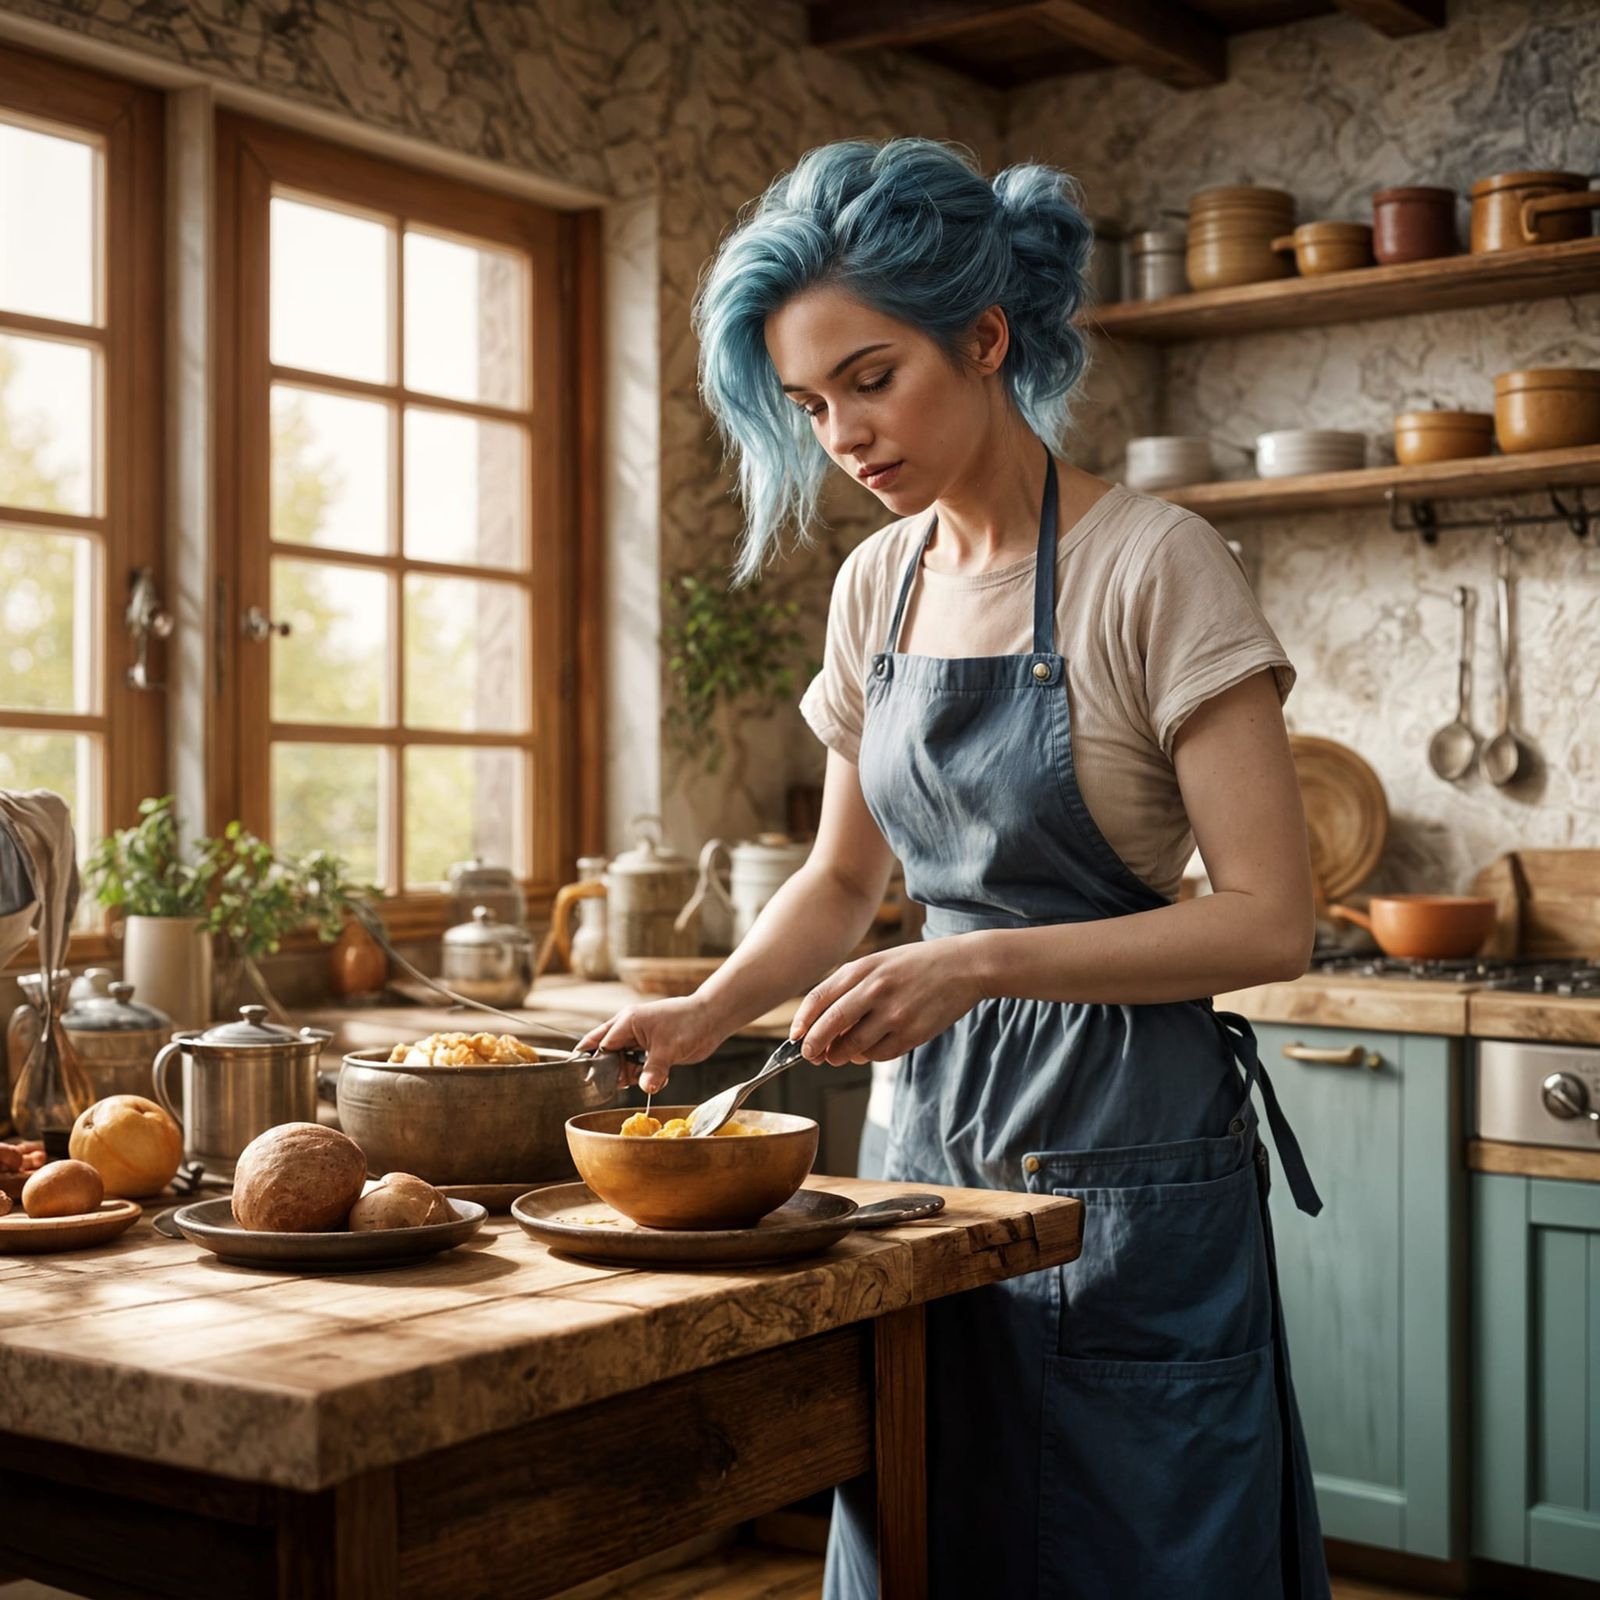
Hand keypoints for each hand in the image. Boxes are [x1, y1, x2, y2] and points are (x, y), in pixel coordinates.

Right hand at [576, 997, 723, 1094]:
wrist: (712, 1019)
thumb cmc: (689, 1023)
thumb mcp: (669, 1049)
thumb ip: (654, 1070)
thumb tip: (646, 1089)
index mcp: (628, 1021)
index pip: (602, 1044)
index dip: (597, 1063)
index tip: (595, 1082)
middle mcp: (630, 1029)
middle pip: (608, 1052)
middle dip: (611, 1070)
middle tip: (618, 1085)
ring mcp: (641, 1039)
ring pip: (623, 1061)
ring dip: (629, 1075)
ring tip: (638, 1081)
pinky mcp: (652, 1049)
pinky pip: (639, 1066)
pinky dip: (644, 1076)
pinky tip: (657, 1079)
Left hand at [789, 940, 982, 1065]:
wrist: (965, 966)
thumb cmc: (917, 965)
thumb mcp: (880, 963)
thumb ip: (850, 988)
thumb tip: (822, 1026)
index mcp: (863, 968)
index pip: (818, 998)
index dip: (802, 1022)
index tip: (795, 1037)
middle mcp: (875, 990)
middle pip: (830, 1026)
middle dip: (814, 1046)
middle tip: (810, 1056)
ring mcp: (895, 1013)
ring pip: (852, 1047)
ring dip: (840, 1056)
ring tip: (840, 1055)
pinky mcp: (913, 1033)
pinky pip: (879, 1054)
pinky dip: (868, 1056)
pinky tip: (869, 1049)